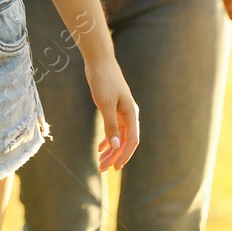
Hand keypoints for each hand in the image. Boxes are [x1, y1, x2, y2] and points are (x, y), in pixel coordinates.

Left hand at [84, 55, 139, 170]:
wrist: (100, 62)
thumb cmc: (104, 81)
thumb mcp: (105, 104)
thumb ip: (110, 125)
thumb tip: (115, 146)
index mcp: (131, 114)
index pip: (131, 141)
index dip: (124, 155)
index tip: (115, 167)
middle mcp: (129, 115)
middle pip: (124, 141)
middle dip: (115, 155)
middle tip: (102, 168)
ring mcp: (121, 112)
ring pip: (118, 136)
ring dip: (110, 150)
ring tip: (100, 162)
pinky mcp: (113, 108)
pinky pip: (113, 129)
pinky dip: (107, 139)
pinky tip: (100, 148)